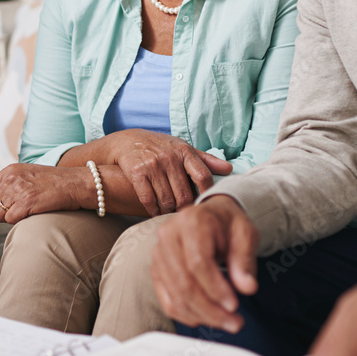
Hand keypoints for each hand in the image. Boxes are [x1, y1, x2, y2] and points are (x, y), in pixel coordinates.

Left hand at [0, 163, 82, 222]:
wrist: (75, 183)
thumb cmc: (56, 181)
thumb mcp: (29, 173)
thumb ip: (13, 181)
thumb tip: (1, 198)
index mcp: (10, 170)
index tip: (5, 204)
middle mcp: (11, 179)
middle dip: (3, 212)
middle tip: (19, 210)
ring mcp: (17, 190)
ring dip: (10, 218)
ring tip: (26, 212)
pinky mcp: (25, 203)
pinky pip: (10, 220)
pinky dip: (18, 221)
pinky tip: (30, 214)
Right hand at [107, 129, 232, 215]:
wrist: (127, 141)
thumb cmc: (160, 147)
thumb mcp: (182, 148)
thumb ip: (205, 160)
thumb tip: (229, 169)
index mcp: (184, 151)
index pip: (203, 176)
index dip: (206, 194)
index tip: (204, 204)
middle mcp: (169, 157)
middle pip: (184, 193)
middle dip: (185, 208)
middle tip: (184, 214)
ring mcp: (153, 164)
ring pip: (167, 199)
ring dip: (168, 211)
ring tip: (169, 213)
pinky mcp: (137, 172)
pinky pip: (148, 199)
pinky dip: (153, 209)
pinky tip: (155, 211)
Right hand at [151, 195, 258, 332]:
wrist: (211, 217)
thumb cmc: (228, 225)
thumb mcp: (245, 235)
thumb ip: (245, 260)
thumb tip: (247, 287)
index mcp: (191, 221)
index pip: (198, 262)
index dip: (215, 288)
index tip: (234, 305)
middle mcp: (168, 236)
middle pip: (184, 282)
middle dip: (210, 309)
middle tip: (234, 322)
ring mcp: (159, 254)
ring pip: (175, 295)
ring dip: (201, 316)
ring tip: (225, 322)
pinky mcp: (156, 270)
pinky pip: (167, 301)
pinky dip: (186, 315)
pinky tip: (205, 318)